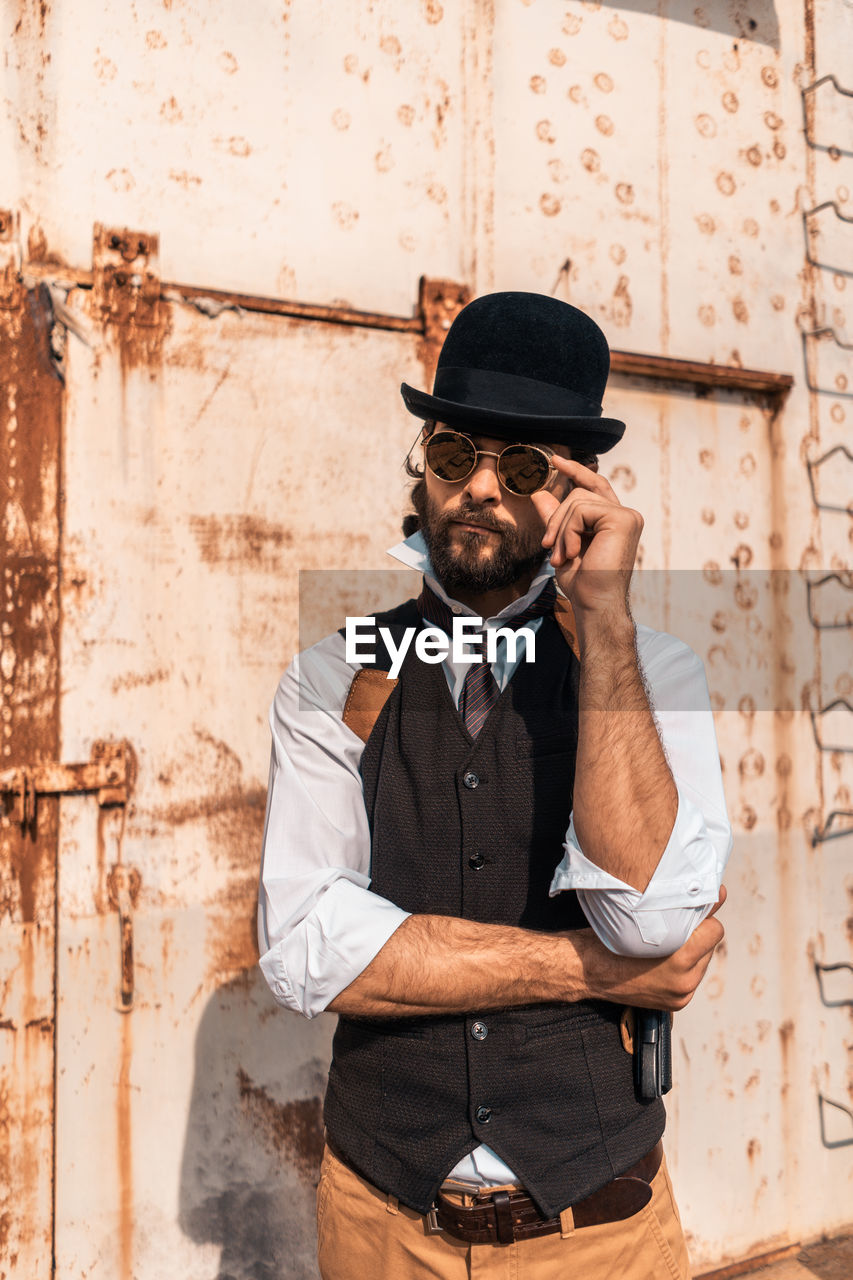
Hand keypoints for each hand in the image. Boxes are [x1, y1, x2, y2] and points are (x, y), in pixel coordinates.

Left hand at [531, 458, 642, 617]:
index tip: (556, 460)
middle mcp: (624, 515)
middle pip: (578, 494)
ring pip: (577, 501)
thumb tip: (539, 493)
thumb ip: (555, 519)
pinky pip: (581, 510)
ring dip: (560, 530)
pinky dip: (569, 532)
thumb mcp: (562, 545)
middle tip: (548, 547)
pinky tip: (573, 553)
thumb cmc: (582, 582)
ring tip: (561, 556)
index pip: (595, 486)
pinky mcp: (623, 519)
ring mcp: (626, 516)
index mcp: (612, 521)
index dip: (577, 471)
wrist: (594, 603)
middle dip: (556, 519)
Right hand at [577, 886, 726, 1011]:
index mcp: (680, 960)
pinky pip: (692, 976)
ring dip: (691, 952)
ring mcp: (681, 995)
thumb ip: (689, 908)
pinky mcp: (677, 1003)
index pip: (716, 931)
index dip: (701, 918)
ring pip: (702, 962)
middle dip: (696, 936)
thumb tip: (719, 893)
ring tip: (663, 946)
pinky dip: (682, 967)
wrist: (588, 971)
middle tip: (671, 929)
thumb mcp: (647, 917)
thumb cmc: (611, 939)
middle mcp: (684, 982)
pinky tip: (662, 960)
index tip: (686, 913)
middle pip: (710, 947)